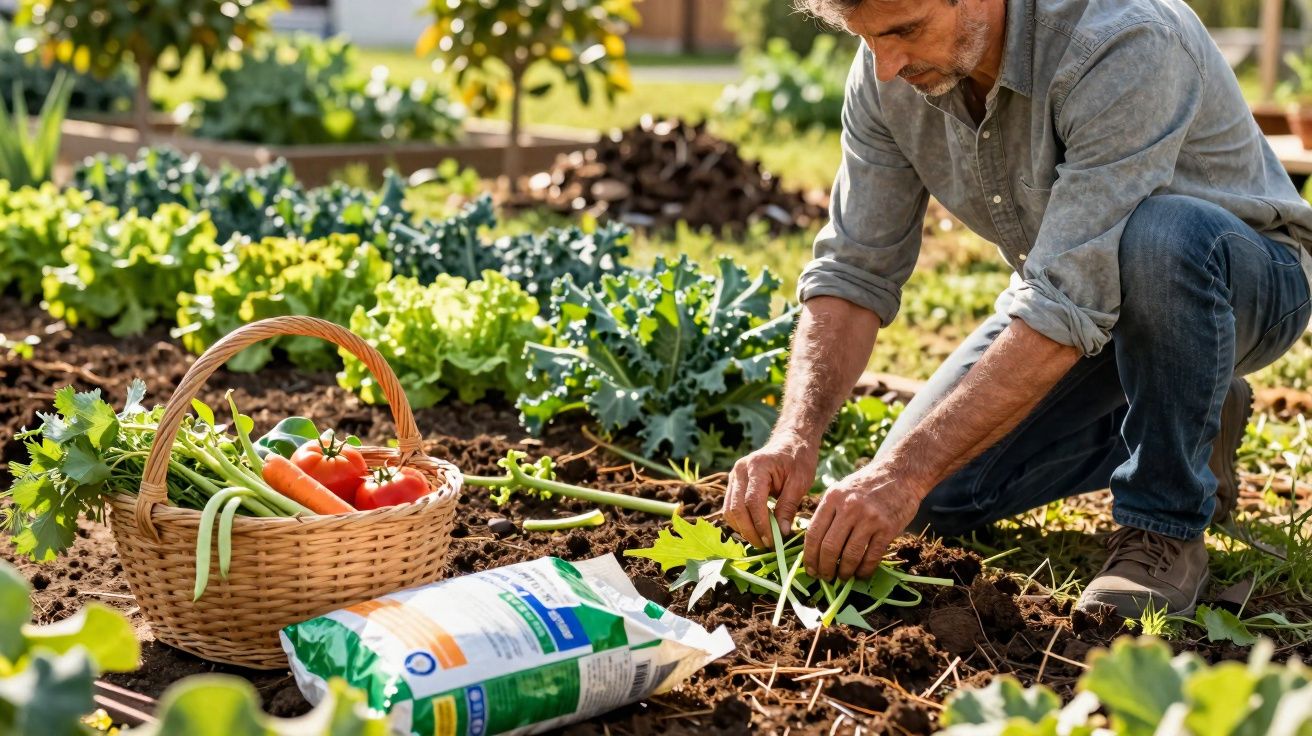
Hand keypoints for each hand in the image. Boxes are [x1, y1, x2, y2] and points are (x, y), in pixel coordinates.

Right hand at [722, 434, 818, 547]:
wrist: (791, 441)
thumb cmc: (799, 459)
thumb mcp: (800, 482)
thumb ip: (788, 507)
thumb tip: (781, 534)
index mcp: (757, 466)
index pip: (753, 502)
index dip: (761, 525)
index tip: (773, 541)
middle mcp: (740, 470)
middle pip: (736, 508)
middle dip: (750, 531)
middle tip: (767, 546)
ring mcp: (734, 476)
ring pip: (729, 511)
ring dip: (743, 529)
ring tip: (762, 540)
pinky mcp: (734, 484)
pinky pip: (730, 508)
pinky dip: (740, 522)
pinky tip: (756, 530)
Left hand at [804, 461, 924, 580]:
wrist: (900, 474)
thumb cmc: (866, 485)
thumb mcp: (841, 490)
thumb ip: (828, 513)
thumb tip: (813, 545)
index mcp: (833, 498)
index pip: (813, 533)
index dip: (810, 556)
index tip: (810, 569)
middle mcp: (849, 507)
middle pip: (829, 547)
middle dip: (824, 568)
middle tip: (825, 577)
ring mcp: (869, 518)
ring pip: (850, 555)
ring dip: (844, 572)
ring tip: (842, 577)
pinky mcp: (887, 528)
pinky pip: (872, 556)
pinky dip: (864, 570)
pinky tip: (860, 574)